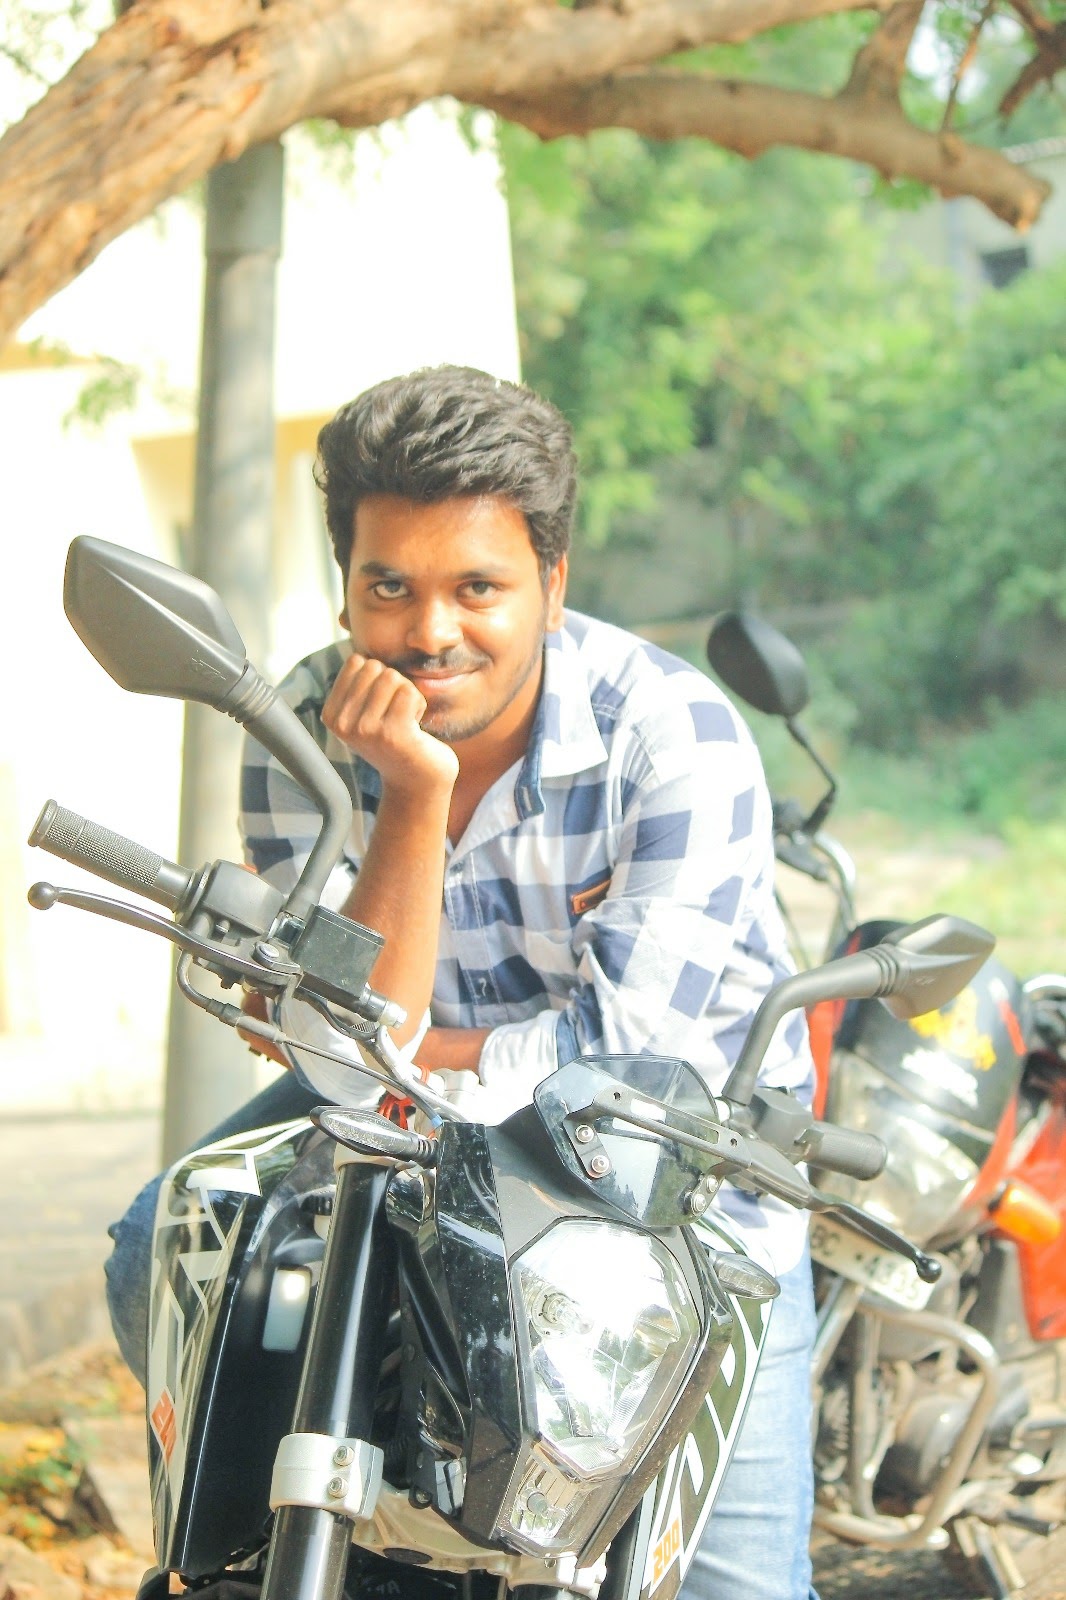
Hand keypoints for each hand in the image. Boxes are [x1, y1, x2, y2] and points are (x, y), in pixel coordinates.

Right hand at [322, 652, 457, 795]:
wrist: (417, 779)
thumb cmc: (395, 737)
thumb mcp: (365, 710)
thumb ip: (358, 682)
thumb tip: (357, 651)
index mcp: (332, 715)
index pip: (356, 661)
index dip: (377, 677)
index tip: (381, 706)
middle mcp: (343, 724)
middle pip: (375, 667)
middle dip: (394, 684)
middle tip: (396, 714)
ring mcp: (366, 730)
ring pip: (393, 677)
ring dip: (408, 695)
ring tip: (405, 720)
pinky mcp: (392, 734)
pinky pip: (410, 692)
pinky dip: (420, 704)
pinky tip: (415, 727)